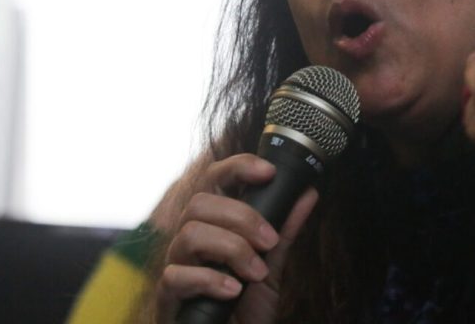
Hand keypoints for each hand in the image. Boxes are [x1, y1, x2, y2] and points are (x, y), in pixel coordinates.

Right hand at [154, 153, 318, 323]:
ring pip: (189, 234)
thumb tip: (307, 193)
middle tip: (270, 241)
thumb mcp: (272, 266)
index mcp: (213, 226)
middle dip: (241, 217)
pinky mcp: (166, 297)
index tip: (269, 172)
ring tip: (256, 272)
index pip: (214, 180)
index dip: (238, 167)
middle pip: (200, 202)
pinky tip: (234, 290)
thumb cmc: (244, 307)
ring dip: (231, 249)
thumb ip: (285, 230)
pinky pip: (176, 276)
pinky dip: (210, 280)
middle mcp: (190, 241)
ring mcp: (176, 267)